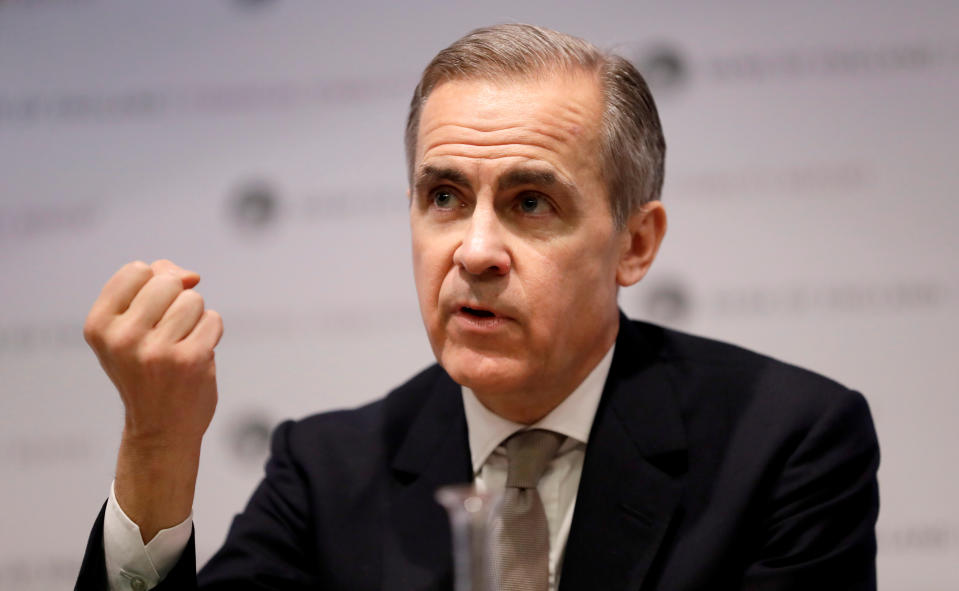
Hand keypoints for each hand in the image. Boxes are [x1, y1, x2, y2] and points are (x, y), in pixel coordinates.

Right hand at [83, 260, 222, 540]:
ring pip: (194, 300)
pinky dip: (210, 333)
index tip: (151, 312)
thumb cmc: (147, 372)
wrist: (160, 430)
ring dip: (195, 319)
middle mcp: (122, 337)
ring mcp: (157, 350)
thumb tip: (192, 275)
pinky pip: (213, 319)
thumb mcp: (130, 328)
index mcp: (98, 326)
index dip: (154, 283)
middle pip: (168, 281)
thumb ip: (153, 287)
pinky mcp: (191, 360)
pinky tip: (196, 356)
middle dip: (177, 300)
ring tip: (180, 346)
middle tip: (168, 332)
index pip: (136, 270)